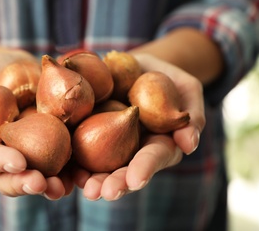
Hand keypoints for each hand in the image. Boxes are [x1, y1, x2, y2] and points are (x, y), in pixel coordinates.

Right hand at [0, 51, 72, 198]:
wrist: (11, 65)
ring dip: (50, 184)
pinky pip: (64, 160)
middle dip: (26, 183)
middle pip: (14, 176)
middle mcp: (9, 154)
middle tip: (40, 183)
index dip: (2, 163)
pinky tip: (79, 176)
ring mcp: (33, 151)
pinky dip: (71, 171)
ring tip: (60, 187)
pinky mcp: (55, 141)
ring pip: (40, 174)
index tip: (18, 162)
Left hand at [77, 54, 205, 200]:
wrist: (137, 66)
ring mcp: (110, 144)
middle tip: (101, 192)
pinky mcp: (90, 133)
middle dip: (114, 183)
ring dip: (91, 178)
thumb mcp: (187, 90)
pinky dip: (73, 159)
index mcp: (158, 143)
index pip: (153, 158)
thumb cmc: (168, 79)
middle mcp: (133, 150)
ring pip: (101, 166)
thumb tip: (189, 144)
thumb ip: (192, 115)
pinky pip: (80, 147)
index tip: (136, 181)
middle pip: (124, 170)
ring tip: (84, 187)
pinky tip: (66, 168)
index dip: (145, 169)